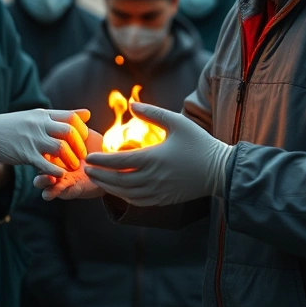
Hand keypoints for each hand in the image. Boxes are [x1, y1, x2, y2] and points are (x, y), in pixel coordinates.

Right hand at [0, 109, 89, 177]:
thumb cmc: (12, 126)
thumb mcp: (36, 116)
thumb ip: (60, 117)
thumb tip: (87, 114)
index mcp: (42, 114)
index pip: (71, 117)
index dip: (82, 130)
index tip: (83, 139)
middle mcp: (39, 124)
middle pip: (69, 132)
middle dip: (79, 146)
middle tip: (82, 156)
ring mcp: (32, 139)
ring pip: (60, 148)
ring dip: (70, 159)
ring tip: (72, 167)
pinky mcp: (24, 154)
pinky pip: (46, 164)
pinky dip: (56, 171)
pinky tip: (60, 175)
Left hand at [84, 103, 233, 206]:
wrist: (219, 170)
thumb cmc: (198, 143)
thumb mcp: (177, 122)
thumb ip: (152, 113)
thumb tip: (132, 105)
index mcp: (153, 158)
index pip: (118, 162)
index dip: (101, 161)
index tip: (89, 157)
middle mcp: (153, 178)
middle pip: (117, 180)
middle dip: (99, 175)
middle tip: (86, 168)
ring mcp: (157, 192)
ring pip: (124, 193)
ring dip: (108, 187)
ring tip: (97, 179)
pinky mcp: (163, 200)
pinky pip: (136, 201)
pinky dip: (122, 196)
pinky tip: (116, 189)